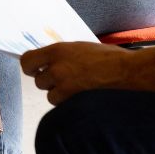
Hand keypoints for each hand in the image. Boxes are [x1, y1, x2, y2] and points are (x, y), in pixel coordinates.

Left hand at [20, 42, 134, 104]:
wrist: (127, 72)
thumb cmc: (108, 57)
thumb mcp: (79, 48)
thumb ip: (61, 55)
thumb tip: (47, 62)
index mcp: (57, 51)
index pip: (26, 61)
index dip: (30, 67)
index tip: (35, 70)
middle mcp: (57, 68)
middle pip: (38, 81)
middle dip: (49, 82)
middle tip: (64, 80)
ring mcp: (64, 86)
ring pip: (50, 96)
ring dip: (59, 94)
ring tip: (77, 88)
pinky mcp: (73, 101)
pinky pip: (62, 105)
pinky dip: (68, 103)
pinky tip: (82, 96)